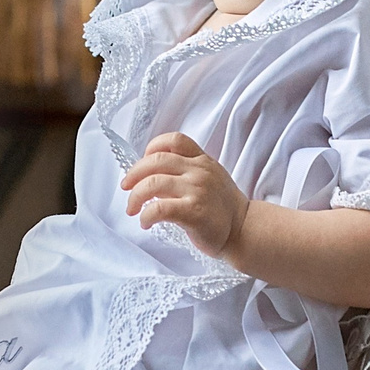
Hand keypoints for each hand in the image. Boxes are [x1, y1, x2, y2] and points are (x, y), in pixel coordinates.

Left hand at [120, 133, 247, 258]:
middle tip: (126, 188)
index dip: (152, 148)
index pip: (174, 140)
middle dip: (133, 174)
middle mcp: (199, 171)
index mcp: (202, 160)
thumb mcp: (210, 177)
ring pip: (153, 183)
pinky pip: (160, 208)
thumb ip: (187, 169)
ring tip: (132, 209)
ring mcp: (197, 190)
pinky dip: (145, 215)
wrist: (243, 230)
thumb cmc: (221, 207)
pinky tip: (145, 222)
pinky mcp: (194, 212)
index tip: (143, 165)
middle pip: (156, 160)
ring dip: (134, 196)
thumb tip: (151, 172)